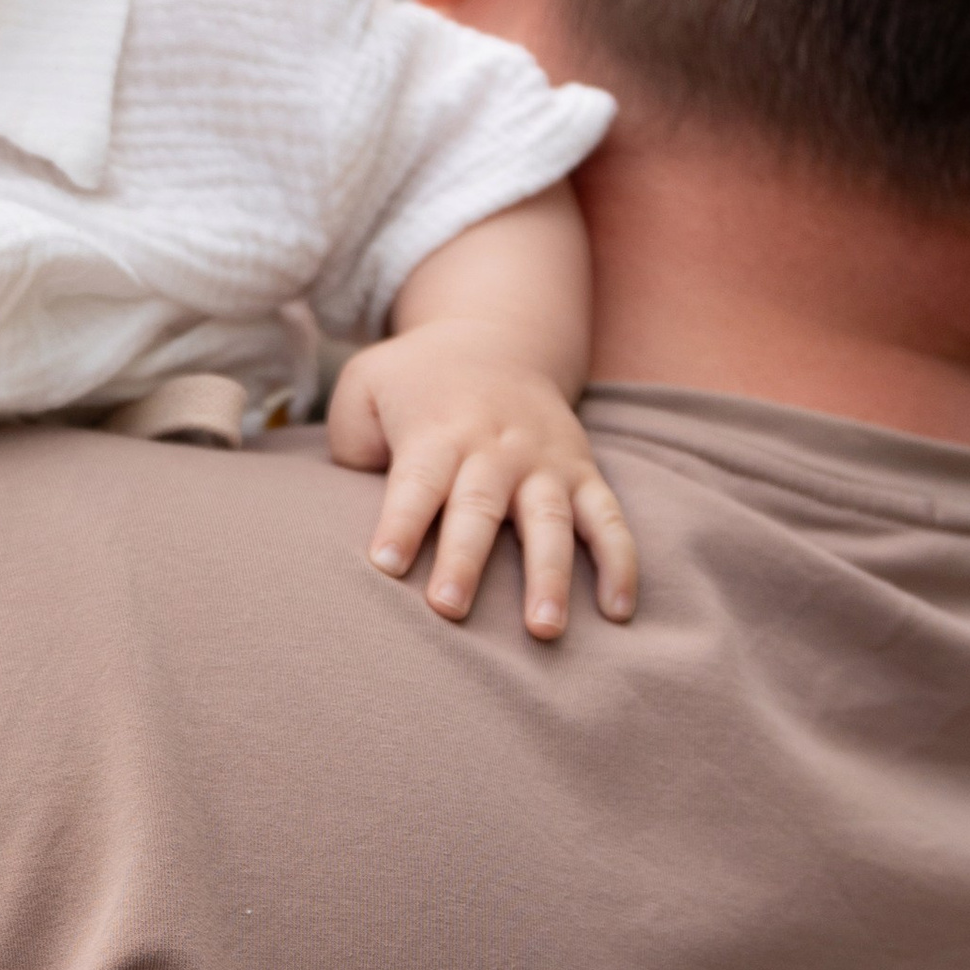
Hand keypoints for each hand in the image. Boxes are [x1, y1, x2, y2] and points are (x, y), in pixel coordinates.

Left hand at [328, 330, 637, 639]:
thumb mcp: (365, 384)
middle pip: (479, 507)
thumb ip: (350, 438)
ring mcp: (544, 464)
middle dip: (465, 559)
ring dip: (548, 575)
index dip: (401, 522)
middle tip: (449, 609)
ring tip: (544, 629)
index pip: (416, 481)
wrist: (496, 339)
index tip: (385, 565)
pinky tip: (618, 611)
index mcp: (437, 432)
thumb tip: (354, 493)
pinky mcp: (582, 474)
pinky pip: (607, 519)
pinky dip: (619, 562)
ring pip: (549, 520)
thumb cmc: (415, 382)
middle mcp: (494, 449)